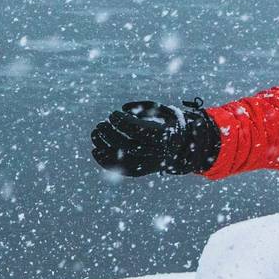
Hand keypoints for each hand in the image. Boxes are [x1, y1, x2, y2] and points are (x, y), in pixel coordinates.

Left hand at [91, 101, 220, 176]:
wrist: (183, 146)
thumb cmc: (169, 124)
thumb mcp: (164, 110)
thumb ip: (145, 107)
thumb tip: (125, 108)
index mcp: (162, 136)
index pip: (137, 131)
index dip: (122, 122)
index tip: (113, 114)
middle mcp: (156, 153)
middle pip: (127, 145)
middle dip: (110, 134)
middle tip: (101, 124)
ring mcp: (149, 164)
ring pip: (122, 160)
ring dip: (104, 147)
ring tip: (95, 134)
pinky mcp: (142, 171)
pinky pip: (122, 170)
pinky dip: (106, 162)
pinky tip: (95, 151)